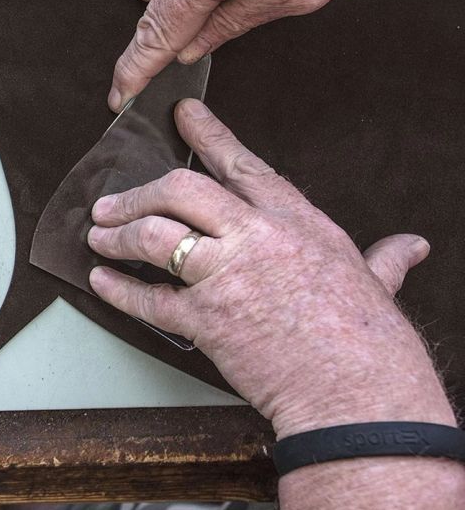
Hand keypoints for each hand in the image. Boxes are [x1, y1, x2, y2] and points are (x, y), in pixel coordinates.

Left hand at [86, 99, 453, 437]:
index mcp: (298, 222)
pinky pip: (148, 297)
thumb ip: (384, 259)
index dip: (207, 134)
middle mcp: (257, 238)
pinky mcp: (206, 320)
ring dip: (118, 235)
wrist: (360, 395)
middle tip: (110, 203)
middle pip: (181, 190)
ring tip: (99, 237)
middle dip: (137, 194)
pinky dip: (118, 289)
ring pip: (155, 236)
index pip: (241, 165)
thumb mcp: (376, 283)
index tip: (181, 114)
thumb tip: (410, 247)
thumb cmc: (371, 342)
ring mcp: (227, 277)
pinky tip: (102, 281)